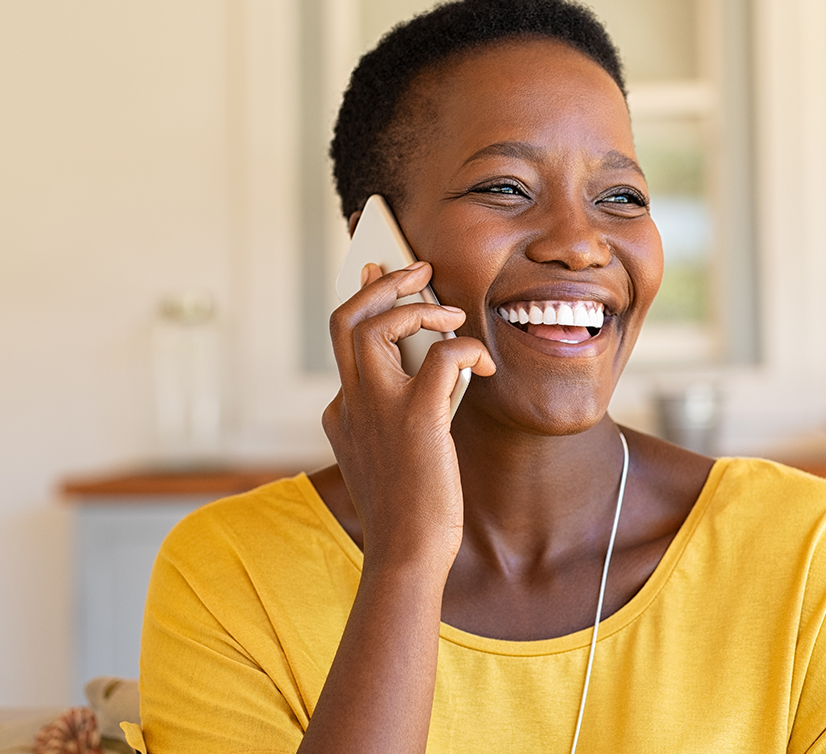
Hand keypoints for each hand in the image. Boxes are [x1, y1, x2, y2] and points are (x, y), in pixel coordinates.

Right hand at [323, 262, 494, 572]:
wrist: (407, 555)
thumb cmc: (410, 510)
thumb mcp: (390, 454)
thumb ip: (397, 411)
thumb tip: (433, 366)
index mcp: (342, 412)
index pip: (343, 340)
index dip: (363, 302)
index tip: (376, 275)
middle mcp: (350, 403)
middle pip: (346, 318)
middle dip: (381, 283)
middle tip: (417, 270)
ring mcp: (377, 409)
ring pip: (374, 324)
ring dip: (417, 307)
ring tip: (450, 314)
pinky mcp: (416, 418)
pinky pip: (440, 356)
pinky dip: (465, 348)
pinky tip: (483, 365)